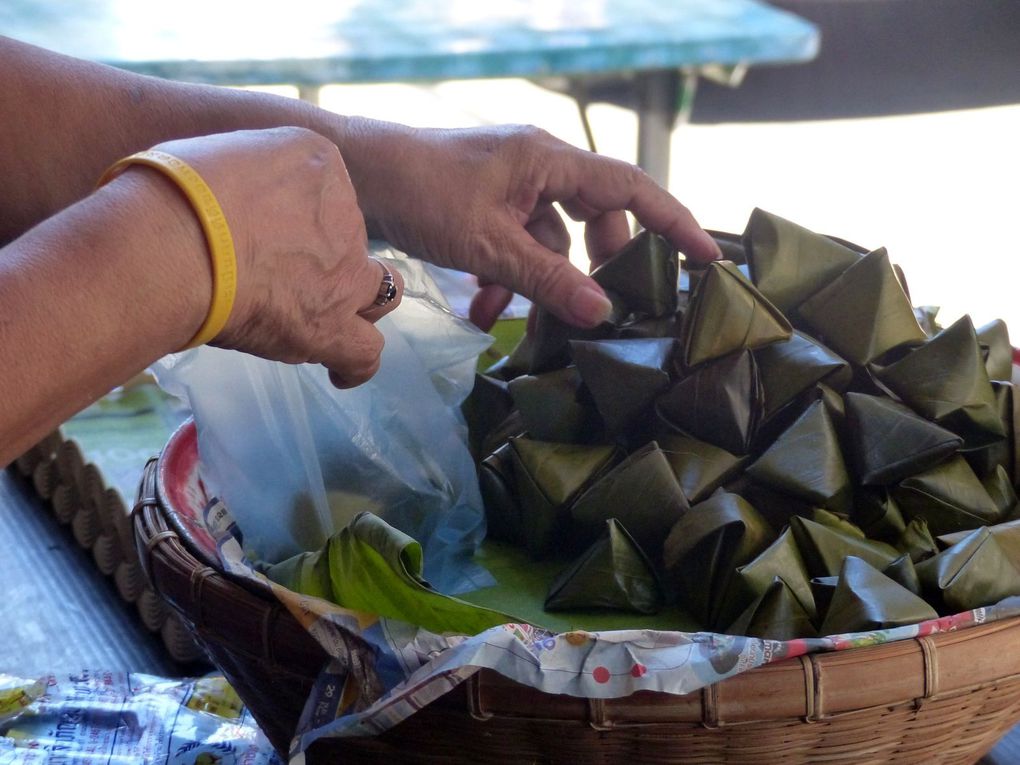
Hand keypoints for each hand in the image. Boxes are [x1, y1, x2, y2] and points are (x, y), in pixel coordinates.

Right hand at [150, 127, 401, 386]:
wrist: (172, 245)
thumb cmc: (169, 193)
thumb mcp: (214, 150)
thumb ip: (241, 173)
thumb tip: (229, 199)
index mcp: (316, 158)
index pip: (324, 189)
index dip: (297, 213)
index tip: (264, 225)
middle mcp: (344, 211)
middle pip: (351, 238)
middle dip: (327, 255)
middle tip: (289, 271)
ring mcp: (345, 270)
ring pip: (380, 291)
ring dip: (359, 303)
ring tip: (331, 317)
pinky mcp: (332, 324)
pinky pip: (365, 351)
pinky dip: (355, 364)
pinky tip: (340, 371)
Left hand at [346, 123, 719, 330]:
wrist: (355, 177)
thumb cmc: (421, 193)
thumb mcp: (489, 245)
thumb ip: (546, 279)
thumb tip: (600, 313)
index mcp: (550, 160)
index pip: (631, 188)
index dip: (672, 223)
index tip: (704, 258)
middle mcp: (539, 166)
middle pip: (596, 218)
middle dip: (595, 266)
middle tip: (599, 306)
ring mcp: (514, 186)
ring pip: (553, 240)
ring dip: (539, 282)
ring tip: (514, 320)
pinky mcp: (489, 206)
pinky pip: (519, 244)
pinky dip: (509, 278)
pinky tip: (484, 309)